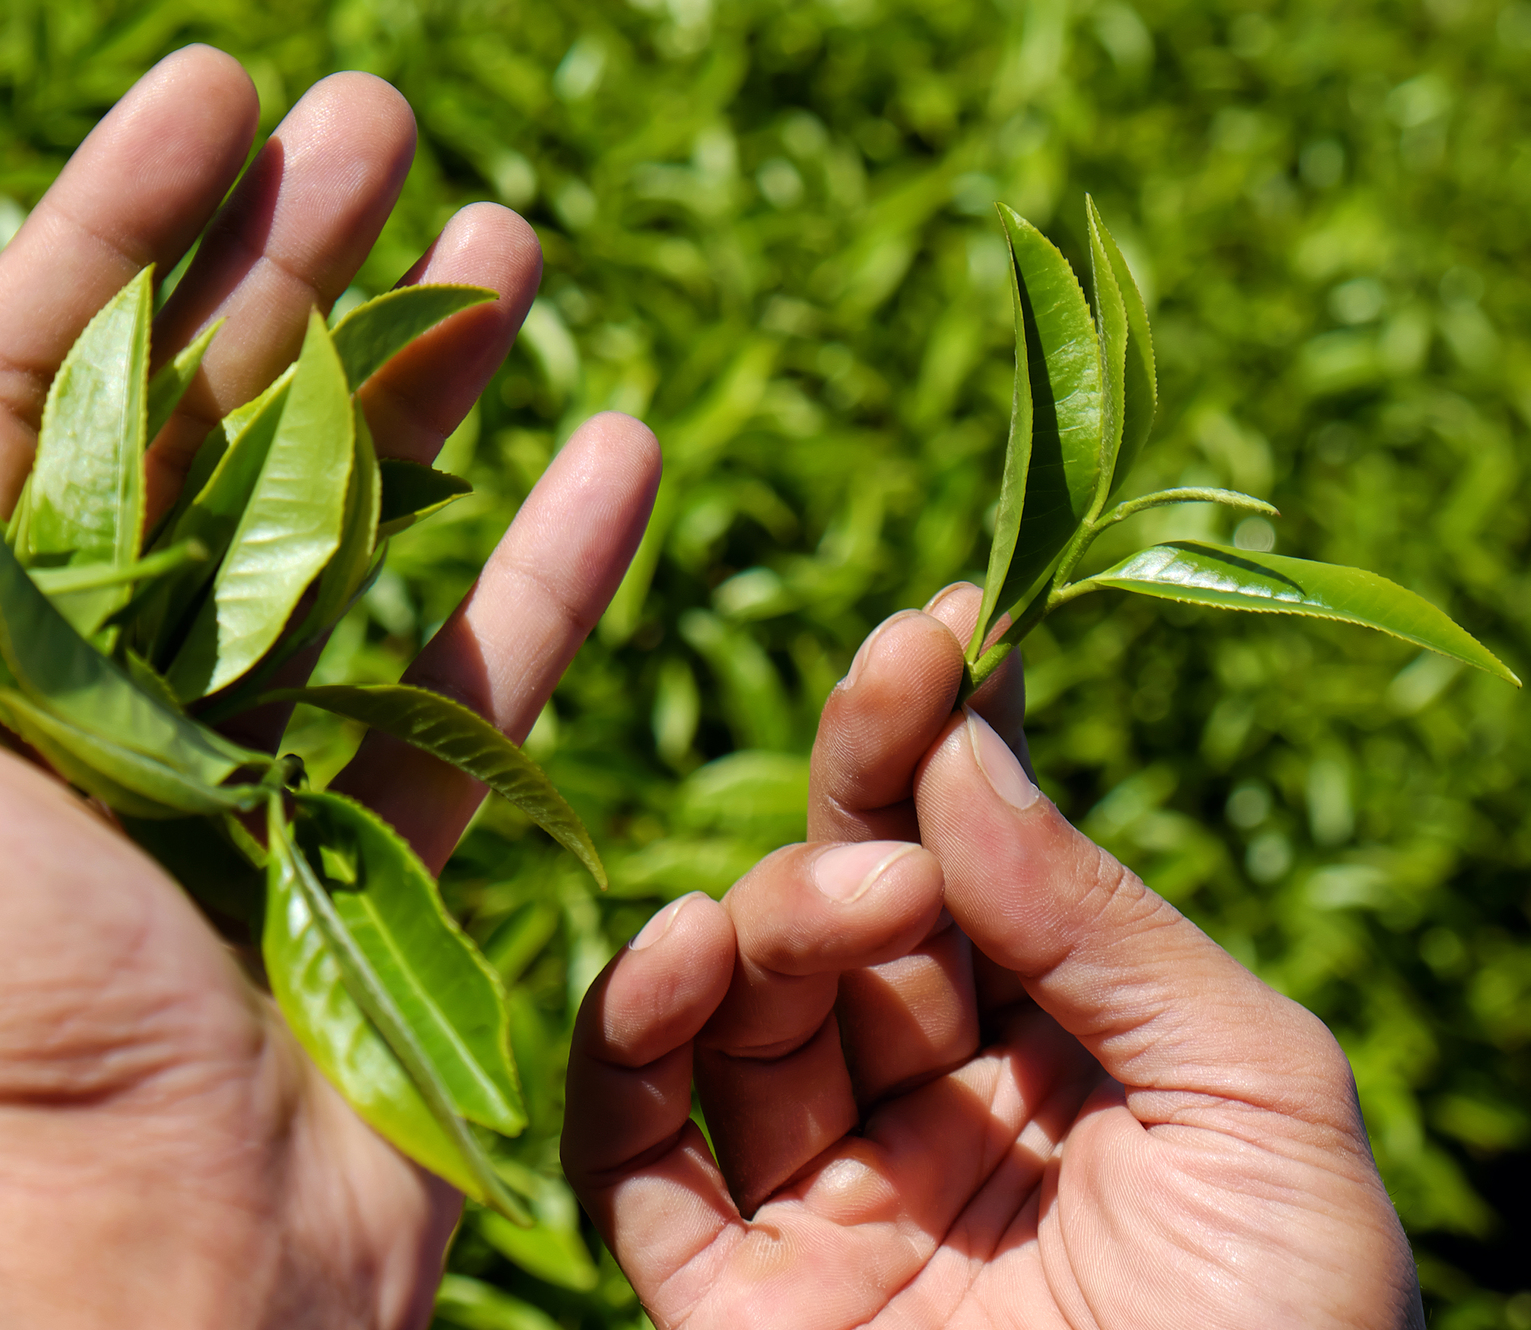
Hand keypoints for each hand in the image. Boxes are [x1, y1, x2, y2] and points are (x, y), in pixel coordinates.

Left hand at [0, 47, 659, 1328]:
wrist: (147, 1251)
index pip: (34, 364)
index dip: (123, 215)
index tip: (220, 87)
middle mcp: (93, 671)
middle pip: (209, 414)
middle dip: (296, 255)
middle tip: (383, 114)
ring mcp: (252, 746)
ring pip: (351, 516)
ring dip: (430, 374)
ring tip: (511, 241)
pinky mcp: (381, 830)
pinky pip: (479, 665)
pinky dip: (550, 559)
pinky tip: (619, 441)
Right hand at [563, 585, 1421, 1328]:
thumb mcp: (1263, 1107)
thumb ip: (1104, 920)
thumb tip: (966, 752)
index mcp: (1080, 1060)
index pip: (987, 862)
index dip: (951, 742)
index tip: (940, 628)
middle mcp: (939, 1114)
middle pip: (849, 913)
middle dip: (859, 804)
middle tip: (890, 735)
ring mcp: (824, 1204)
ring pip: (736, 1009)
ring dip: (763, 915)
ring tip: (844, 905)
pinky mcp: (724, 1300)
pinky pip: (633, 1157)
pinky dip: (627, 1051)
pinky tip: (675, 962)